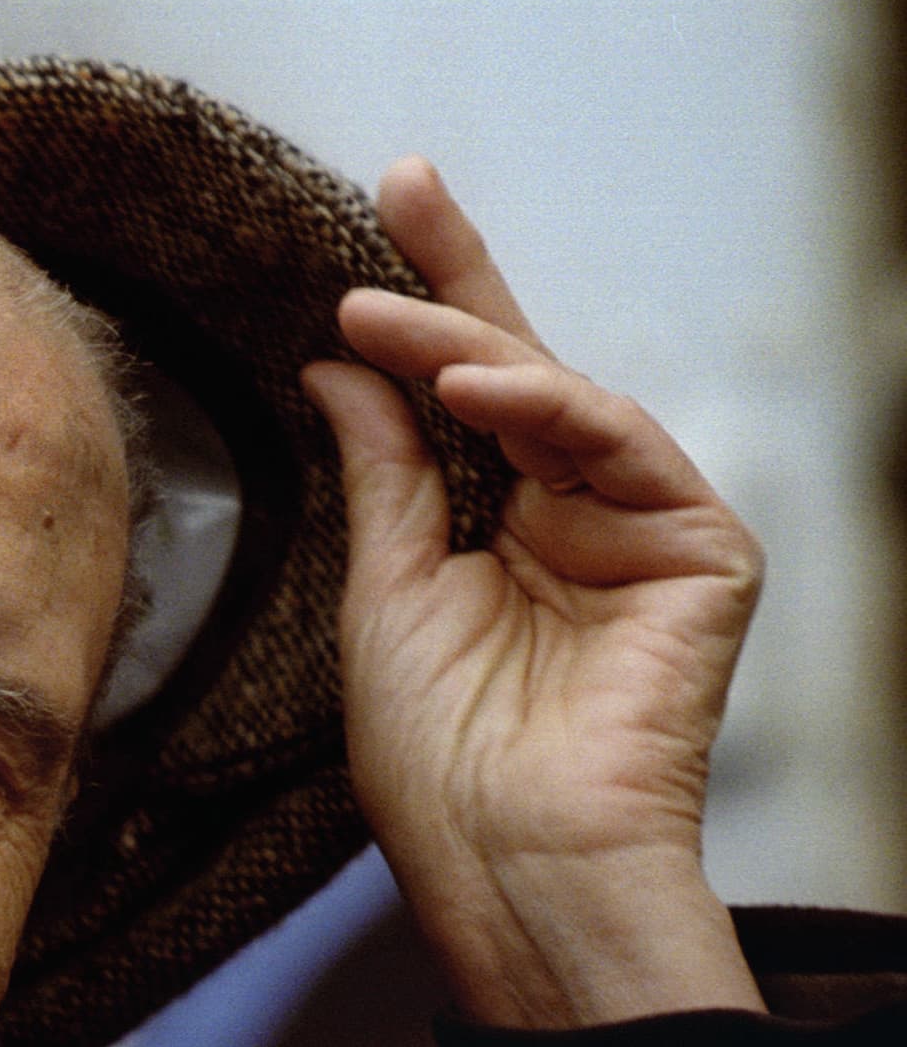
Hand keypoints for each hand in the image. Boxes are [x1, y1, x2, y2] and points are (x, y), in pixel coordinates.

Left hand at [303, 158, 764, 1029]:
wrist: (504, 866)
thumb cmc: (436, 761)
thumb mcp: (385, 593)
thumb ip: (384, 473)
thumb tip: (343, 360)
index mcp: (501, 532)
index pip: (458, 399)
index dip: (420, 312)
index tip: (361, 236)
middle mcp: (573, 519)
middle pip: (518, 367)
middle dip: (458, 275)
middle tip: (403, 181)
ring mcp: (641, 531)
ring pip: (563, 396)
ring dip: (470, 344)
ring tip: (382, 312)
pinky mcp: (703, 553)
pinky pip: (624, 448)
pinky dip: (552, 407)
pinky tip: (474, 384)